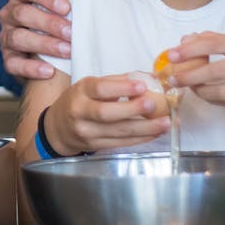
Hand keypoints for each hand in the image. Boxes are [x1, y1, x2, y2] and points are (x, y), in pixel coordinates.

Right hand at [0, 0, 72, 80]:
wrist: (40, 55)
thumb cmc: (55, 26)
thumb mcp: (58, 11)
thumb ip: (68, 6)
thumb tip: (96, 4)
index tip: (67, 7)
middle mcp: (9, 15)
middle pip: (23, 13)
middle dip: (49, 23)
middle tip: (71, 33)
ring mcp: (6, 37)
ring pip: (18, 38)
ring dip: (44, 44)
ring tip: (66, 51)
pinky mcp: (7, 59)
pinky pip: (13, 64)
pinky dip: (31, 68)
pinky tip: (49, 71)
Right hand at [46, 75, 169, 154]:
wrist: (58, 129)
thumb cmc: (79, 102)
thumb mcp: (90, 86)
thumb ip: (117, 82)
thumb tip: (150, 79)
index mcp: (81, 91)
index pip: (100, 88)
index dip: (122, 87)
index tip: (142, 86)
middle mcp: (81, 112)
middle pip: (107, 113)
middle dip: (133, 110)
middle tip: (154, 105)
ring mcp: (87, 132)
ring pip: (118, 131)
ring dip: (145, 128)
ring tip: (166, 122)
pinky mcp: (95, 146)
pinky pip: (121, 143)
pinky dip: (141, 138)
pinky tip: (155, 133)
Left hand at [169, 31, 224, 119]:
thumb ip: (216, 40)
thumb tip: (186, 40)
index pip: (213, 44)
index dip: (189, 51)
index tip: (171, 55)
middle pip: (214, 72)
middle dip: (189, 77)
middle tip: (173, 79)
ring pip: (221, 92)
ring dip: (200, 91)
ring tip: (190, 87)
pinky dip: (214, 99)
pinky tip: (206, 94)